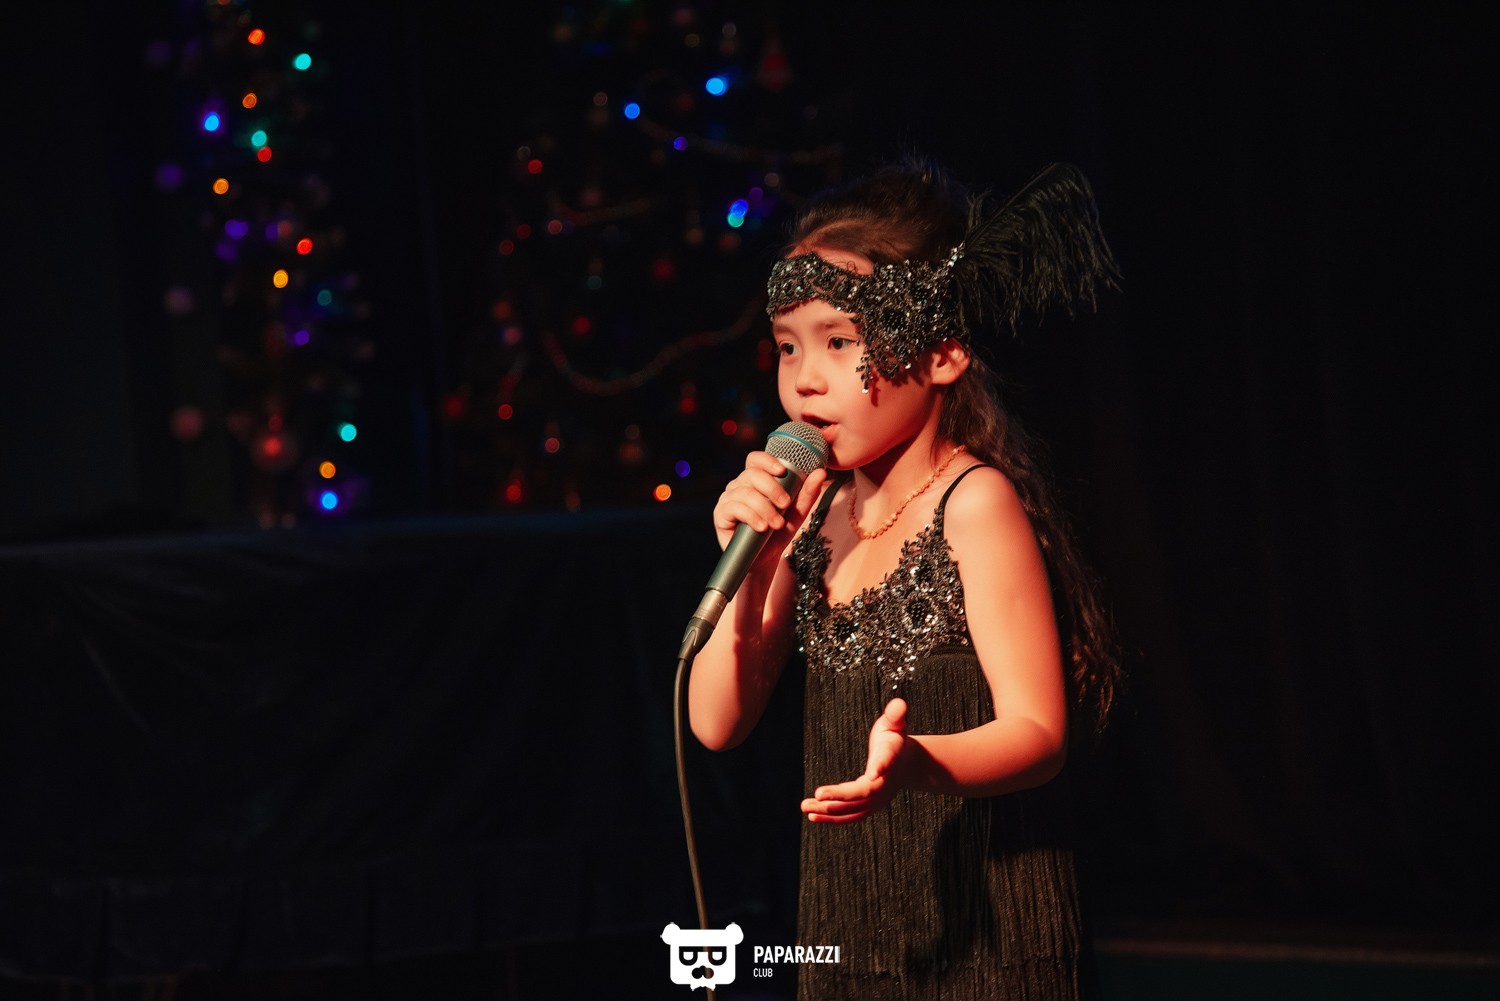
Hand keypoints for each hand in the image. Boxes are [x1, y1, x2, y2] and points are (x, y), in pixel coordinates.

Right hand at [713, 453, 826, 556]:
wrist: (764, 559)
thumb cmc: (778, 532)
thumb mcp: (796, 513)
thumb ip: (807, 493)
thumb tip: (820, 473)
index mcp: (755, 480)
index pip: (755, 459)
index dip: (767, 460)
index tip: (782, 471)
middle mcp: (739, 485)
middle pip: (752, 474)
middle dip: (772, 488)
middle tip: (785, 505)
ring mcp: (728, 498)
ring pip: (745, 493)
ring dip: (765, 508)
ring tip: (776, 524)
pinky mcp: (721, 514)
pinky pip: (734, 507)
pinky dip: (751, 516)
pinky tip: (761, 527)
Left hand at [800, 698, 908, 823]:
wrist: (906, 763)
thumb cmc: (894, 738)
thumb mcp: (895, 724)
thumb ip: (895, 715)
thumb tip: (899, 703)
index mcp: (889, 759)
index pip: (885, 763)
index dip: (879, 767)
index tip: (872, 773)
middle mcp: (883, 783)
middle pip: (863, 793)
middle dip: (841, 796)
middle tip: (817, 794)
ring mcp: (877, 798)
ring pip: (853, 809)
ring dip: (829, 810)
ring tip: (805, 807)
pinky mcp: (868, 806)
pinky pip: (849, 815)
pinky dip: (832, 817)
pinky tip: (812, 815)